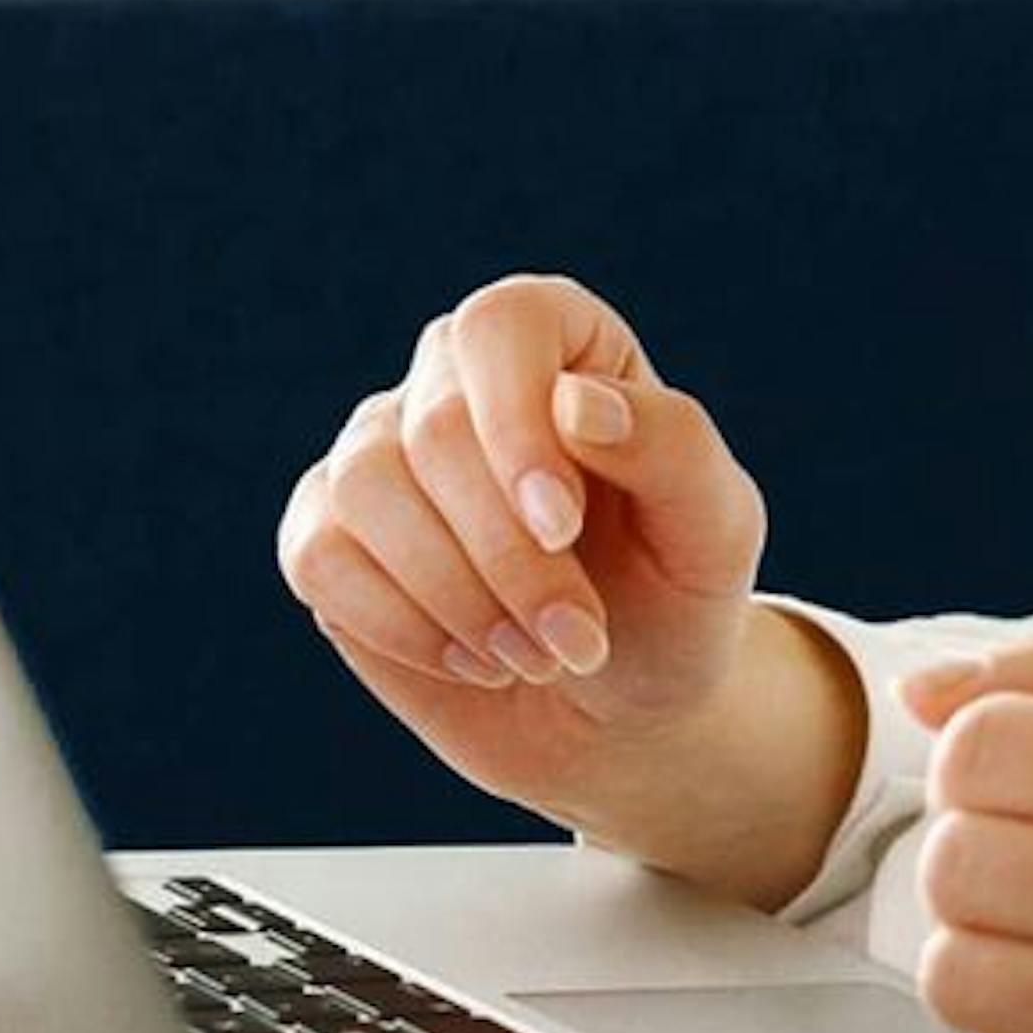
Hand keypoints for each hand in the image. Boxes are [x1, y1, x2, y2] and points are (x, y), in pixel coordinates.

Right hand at [274, 274, 768, 824]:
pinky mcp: (329, 534)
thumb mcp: (713, 527)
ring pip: (366, 489)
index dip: (518, 424)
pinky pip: (319, 557)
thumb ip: (671, 445)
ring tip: (534, 654)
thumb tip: (574, 402)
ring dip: (457, 595)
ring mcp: (380, 451)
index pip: (501, 326)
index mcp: (560, 340)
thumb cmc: (677, 596)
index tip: (563, 529)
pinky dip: (401, 624)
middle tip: (576, 637)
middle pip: (434, 427)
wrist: (622, 706)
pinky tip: (473, 660)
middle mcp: (456, 376)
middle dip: (506, 554)